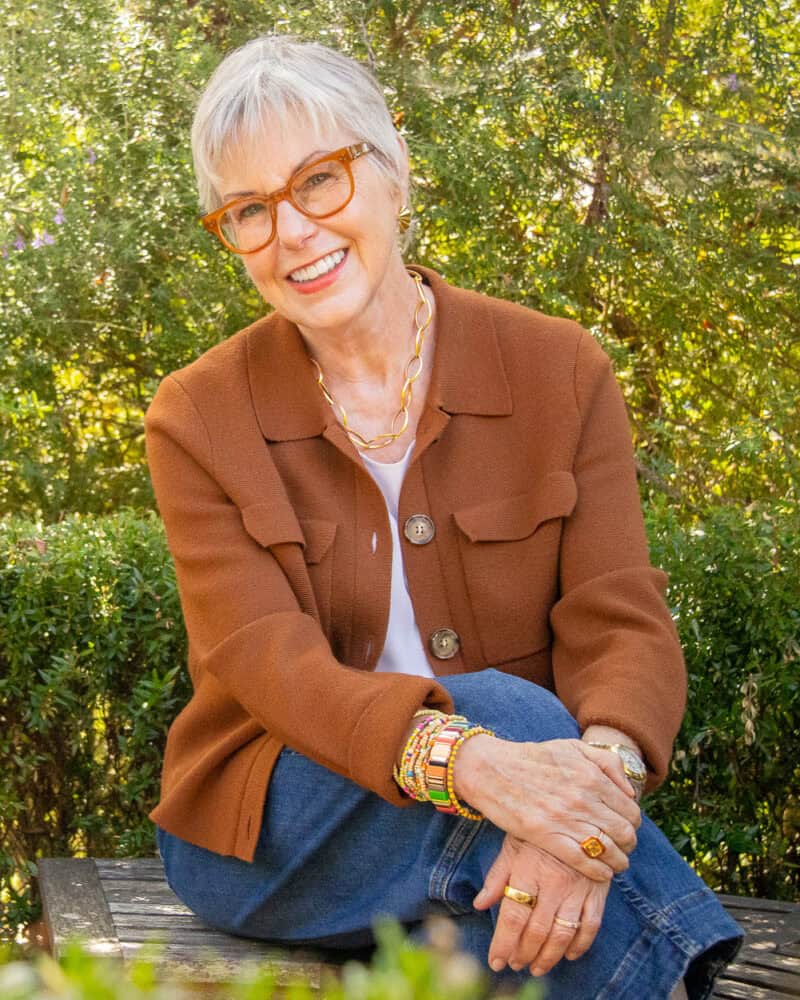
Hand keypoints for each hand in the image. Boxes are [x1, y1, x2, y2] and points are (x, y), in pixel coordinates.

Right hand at [454, 735, 640, 879]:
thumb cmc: (532, 757)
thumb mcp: (573, 747)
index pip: (631, 811)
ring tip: (615, 863)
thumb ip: (607, 762)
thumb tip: (629, 791)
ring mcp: (565, 819)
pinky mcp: (547, 836)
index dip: (634, 824)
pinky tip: (601, 872)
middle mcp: (583, 799)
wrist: (490, 768)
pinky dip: (599, 872)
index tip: (627, 828)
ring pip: (608, 851)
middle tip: (623, 848)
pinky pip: (584, 862)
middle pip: (624, 833)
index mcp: (591, 776)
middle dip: (629, 844)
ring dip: (618, 862)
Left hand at [474, 833, 609, 975]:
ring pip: (563, 933)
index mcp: (528, 869)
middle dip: (524, 953)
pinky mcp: (597, 889)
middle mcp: (553, 882)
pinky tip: (569, 954)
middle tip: (515, 964)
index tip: (496, 961)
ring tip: (537, 967)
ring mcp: (577, 887)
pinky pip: (591, 924)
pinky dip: (581, 944)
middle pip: (537, 930)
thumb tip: (479, 904)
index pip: (513, 916)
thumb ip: (497, 875)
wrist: (579, 808)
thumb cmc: (539, 827)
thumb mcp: (512, 843)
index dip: (503, 943)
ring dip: (549, 956)